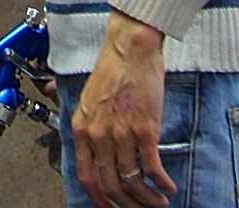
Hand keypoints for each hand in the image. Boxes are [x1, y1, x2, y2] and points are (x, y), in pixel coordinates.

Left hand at [73, 12, 177, 207]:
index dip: (99, 199)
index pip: (87, 177)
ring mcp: (121, 134)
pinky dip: (161, 183)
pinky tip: (168, 187)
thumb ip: (84, 120)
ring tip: (159, 202)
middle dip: (128, 204)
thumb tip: (70, 125)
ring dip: (148, 199)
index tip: (110, 207)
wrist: (131, 46)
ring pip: (132, 182)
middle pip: (111, 185)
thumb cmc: (113, 67)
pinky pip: (152, 168)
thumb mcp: (87, 96)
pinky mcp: (145, 129)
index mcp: (82, 128)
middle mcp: (99, 136)